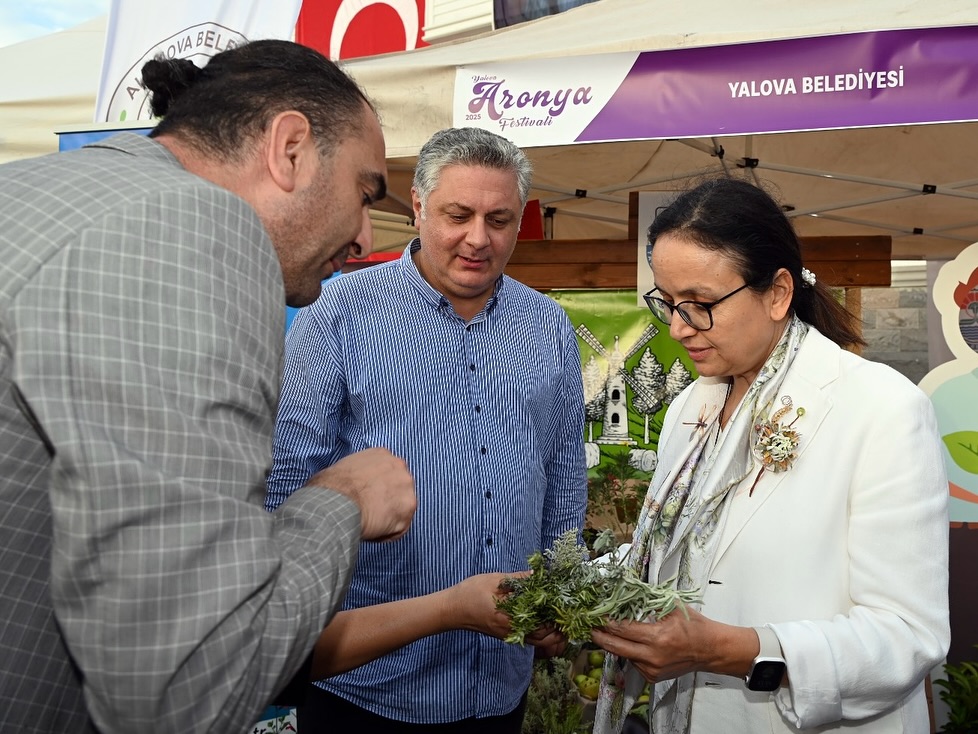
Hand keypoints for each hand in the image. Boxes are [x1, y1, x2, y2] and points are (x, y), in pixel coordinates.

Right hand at [305, 448, 415, 541]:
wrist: (336, 503)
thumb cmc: (331, 488)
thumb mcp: (341, 468)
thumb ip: (356, 474)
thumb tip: (348, 486)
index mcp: (381, 454)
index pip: (386, 471)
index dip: (377, 487)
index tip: (367, 496)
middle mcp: (398, 467)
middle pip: (398, 488)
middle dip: (386, 501)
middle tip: (369, 512)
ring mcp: (406, 487)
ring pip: (401, 508)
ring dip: (387, 518)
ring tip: (367, 524)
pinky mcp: (408, 509)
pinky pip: (399, 527)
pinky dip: (386, 534)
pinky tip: (370, 532)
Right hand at [458, 571, 567, 655]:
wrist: (452, 610)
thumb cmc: (470, 593)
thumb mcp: (494, 581)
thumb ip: (518, 579)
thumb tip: (539, 574)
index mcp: (509, 618)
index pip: (541, 625)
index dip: (556, 617)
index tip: (565, 605)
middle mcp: (512, 631)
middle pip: (544, 639)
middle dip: (559, 628)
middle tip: (568, 612)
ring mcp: (510, 635)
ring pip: (538, 641)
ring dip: (551, 632)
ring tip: (559, 616)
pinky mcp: (507, 634)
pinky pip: (529, 638)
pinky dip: (541, 633)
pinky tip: (545, 618)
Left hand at [590, 605, 710, 682]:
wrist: (711, 650)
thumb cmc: (694, 626)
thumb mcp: (673, 607)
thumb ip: (650, 601)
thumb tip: (627, 593)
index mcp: (658, 637)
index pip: (624, 629)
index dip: (607, 622)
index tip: (596, 615)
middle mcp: (653, 656)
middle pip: (617, 647)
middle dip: (600, 637)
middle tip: (589, 628)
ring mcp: (652, 670)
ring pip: (624, 656)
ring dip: (615, 645)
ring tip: (608, 633)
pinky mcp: (653, 677)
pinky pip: (634, 664)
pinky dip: (630, 653)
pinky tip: (633, 644)